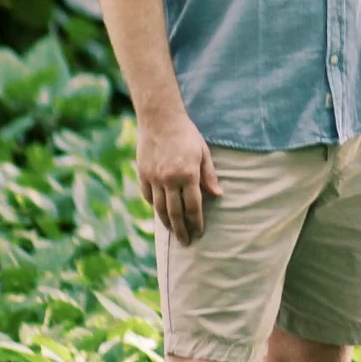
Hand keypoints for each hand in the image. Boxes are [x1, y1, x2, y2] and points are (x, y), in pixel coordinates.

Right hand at [138, 110, 220, 245]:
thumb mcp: (203, 152)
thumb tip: (217, 195)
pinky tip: (161, 212)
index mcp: (188, 174)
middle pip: (175, 213)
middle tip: (186, 242)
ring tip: (173, 233)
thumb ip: (209, 175)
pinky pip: (148, 197)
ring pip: (160, 208)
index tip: (199, 232)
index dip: (196, 222)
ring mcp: (154, 178)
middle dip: (182, 230)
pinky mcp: (143, 174)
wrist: (160, 119)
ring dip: (167, 223)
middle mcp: (169, 179)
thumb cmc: (186, 134)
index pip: (193, 206)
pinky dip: (155, 206)